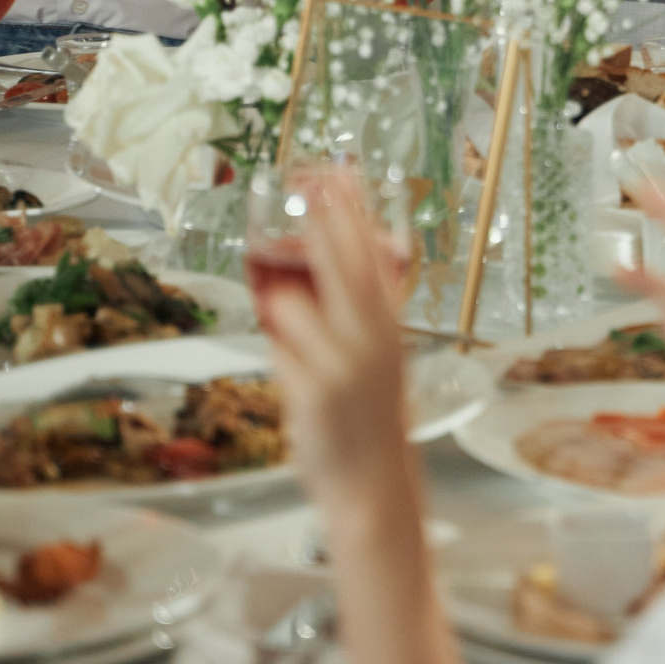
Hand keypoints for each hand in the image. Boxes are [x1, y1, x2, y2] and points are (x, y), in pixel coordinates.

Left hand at [258, 173, 416, 502]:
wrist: (375, 488)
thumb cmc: (366, 422)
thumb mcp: (370, 362)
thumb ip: (342, 320)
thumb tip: (297, 282)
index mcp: (390, 327)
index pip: (375, 256)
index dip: (356, 213)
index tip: (340, 175)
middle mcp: (375, 338)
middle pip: (346, 263)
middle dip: (324, 219)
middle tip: (307, 180)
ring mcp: (347, 361)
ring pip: (296, 302)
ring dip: (280, 298)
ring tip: (274, 294)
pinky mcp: (316, 387)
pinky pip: (280, 344)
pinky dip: (275, 340)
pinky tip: (279, 341)